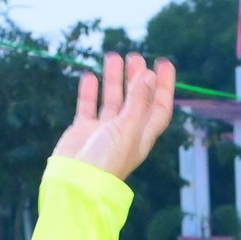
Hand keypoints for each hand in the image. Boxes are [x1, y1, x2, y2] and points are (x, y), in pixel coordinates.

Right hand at [52, 51, 176, 179]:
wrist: (76, 183)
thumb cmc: (106, 161)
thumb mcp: (127, 128)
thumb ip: (138, 101)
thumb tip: (149, 75)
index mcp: (142, 135)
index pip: (159, 106)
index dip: (164, 86)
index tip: (164, 63)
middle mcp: (125, 132)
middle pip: (136, 99)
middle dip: (137, 77)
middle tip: (135, 56)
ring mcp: (103, 132)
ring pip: (112, 100)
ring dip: (114, 79)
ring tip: (113, 57)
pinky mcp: (83, 132)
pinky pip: (88, 107)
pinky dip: (90, 92)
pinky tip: (90, 76)